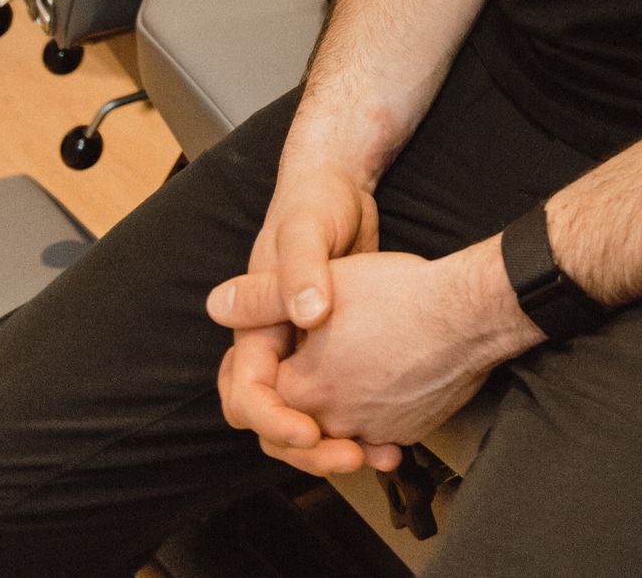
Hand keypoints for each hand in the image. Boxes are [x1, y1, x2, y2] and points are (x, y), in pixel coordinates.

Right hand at [207, 154, 387, 477]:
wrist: (340, 184)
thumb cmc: (315, 202)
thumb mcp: (307, 230)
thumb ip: (301, 271)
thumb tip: (305, 315)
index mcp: (255, 327)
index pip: (248, 395)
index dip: (275, 421)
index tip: (311, 434)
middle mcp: (275, 347)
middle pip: (274, 422)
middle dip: (307, 449)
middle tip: (350, 456)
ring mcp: (304, 352)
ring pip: (307, 420)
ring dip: (335, 445)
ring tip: (377, 455)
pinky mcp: (335, 352)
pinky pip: (338, 405)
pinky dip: (358, 425)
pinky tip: (393, 436)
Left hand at [214, 242, 539, 469]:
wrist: (468, 314)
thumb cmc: (398, 294)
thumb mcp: (325, 281)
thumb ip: (262, 297)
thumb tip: (216, 304)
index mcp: (304, 387)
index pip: (262, 401)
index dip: (260, 380)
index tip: (272, 364)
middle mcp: (334, 419)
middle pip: (298, 423)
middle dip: (296, 403)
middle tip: (307, 371)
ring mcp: (373, 429)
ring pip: (339, 429)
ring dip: (336, 412)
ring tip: (346, 373)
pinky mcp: (406, 431)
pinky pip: (378, 431)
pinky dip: (373, 416)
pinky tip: (381, 386)